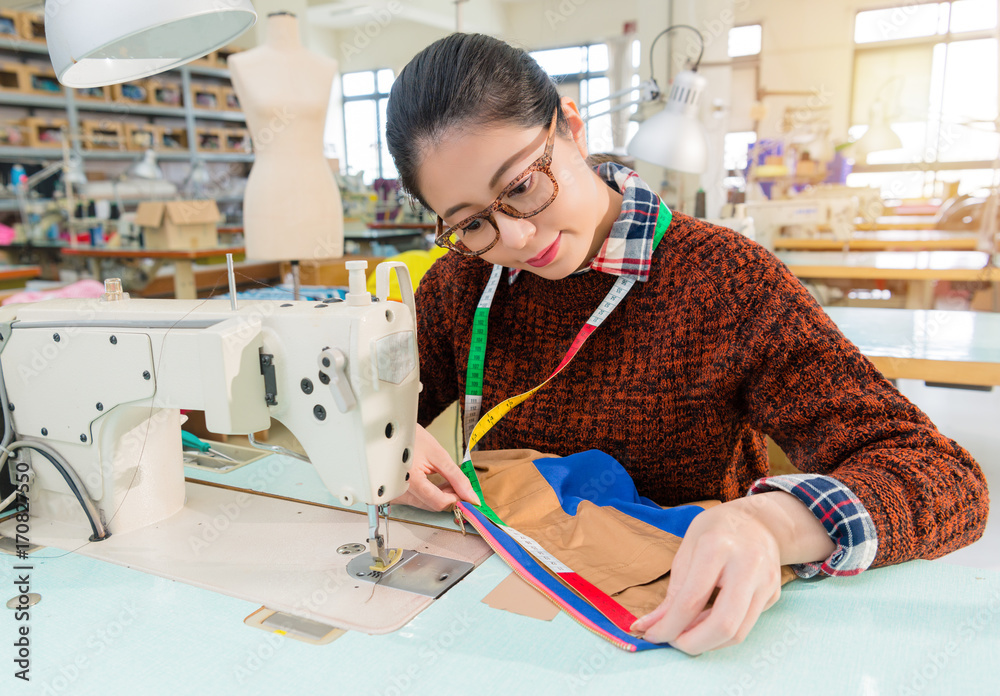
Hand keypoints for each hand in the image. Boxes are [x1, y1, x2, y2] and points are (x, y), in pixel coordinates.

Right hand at [391, 424, 480, 510]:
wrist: (394, 433)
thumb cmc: (414, 439)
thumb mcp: (439, 455)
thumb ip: (457, 478)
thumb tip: (471, 496)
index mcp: (410, 480)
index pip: (439, 502)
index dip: (457, 499)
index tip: (466, 492)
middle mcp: (400, 492)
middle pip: (433, 506)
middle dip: (449, 497)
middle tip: (457, 482)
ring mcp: (396, 495)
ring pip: (426, 505)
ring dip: (441, 496)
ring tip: (446, 479)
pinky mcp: (397, 495)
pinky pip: (418, 501)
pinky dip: (430, 495)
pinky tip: (435, 483)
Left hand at [631, 492, 833, 654]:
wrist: (759, 520)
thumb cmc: (716, 531)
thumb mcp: (687, 550)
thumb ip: (673, 592)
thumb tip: (648, 626)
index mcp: (717, 547)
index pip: (691, 600)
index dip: (669, 625)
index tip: (652, 635)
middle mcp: (747, 565)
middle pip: (723, 624)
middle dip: (693, 644)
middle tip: (674, 643)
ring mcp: (766, 581)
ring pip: (738, 633)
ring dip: (707, 643)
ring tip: (687, 633)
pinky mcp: (774, 594)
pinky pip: (746, 626)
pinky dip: (721, 634)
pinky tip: (706, 624)